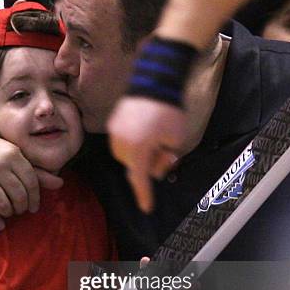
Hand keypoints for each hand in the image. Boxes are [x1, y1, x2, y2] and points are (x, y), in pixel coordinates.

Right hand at [0, 130, 62, 229]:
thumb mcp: (15, 158)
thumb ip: (36, 172)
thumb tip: (61, 184)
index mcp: (13, 155)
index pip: (31, 182)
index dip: (34, 198)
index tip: (33, 208)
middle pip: (18, 195)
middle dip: (21, 207)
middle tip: (20, 211)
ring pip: (2, 203)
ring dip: (9, 213)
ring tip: (9, 213)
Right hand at [107, 97, 182, 212]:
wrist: (153, 82)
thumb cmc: (168, 111)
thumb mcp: (176, 139)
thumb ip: (166, 158)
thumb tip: (157, 163)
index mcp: (138, 150)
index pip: (140, 179)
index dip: (144, 195)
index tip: (147, 208)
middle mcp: (122, 145)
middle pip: (134, 168)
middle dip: (149, 164)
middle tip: (164, 150)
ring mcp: (115, 134)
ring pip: (127, 156)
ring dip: (140, 153)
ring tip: (153, 136)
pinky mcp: (113, 124)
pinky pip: (123, 142)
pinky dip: (134, 142)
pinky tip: (145, 130)